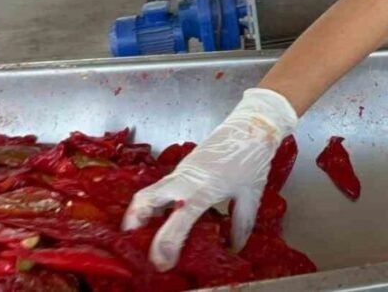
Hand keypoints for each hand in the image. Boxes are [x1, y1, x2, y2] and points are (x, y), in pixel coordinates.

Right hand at [122, 88, 297, 270]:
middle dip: (135, 223)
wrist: (252, 125)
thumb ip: (241, 225)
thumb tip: (233, 247)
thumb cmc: (252, 158)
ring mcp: (180, 171)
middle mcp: (185, 179)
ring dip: (141, 213)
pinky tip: (165, 217)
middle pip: (146, 199)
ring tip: (145, 234)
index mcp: (204, 188)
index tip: (164, 263)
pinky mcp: (181, 167)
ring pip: (149, 192)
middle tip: (135, 244)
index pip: (178, 219)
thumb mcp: (252, 196)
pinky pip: (160, 187)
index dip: (166, 244)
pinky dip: (155, 204)